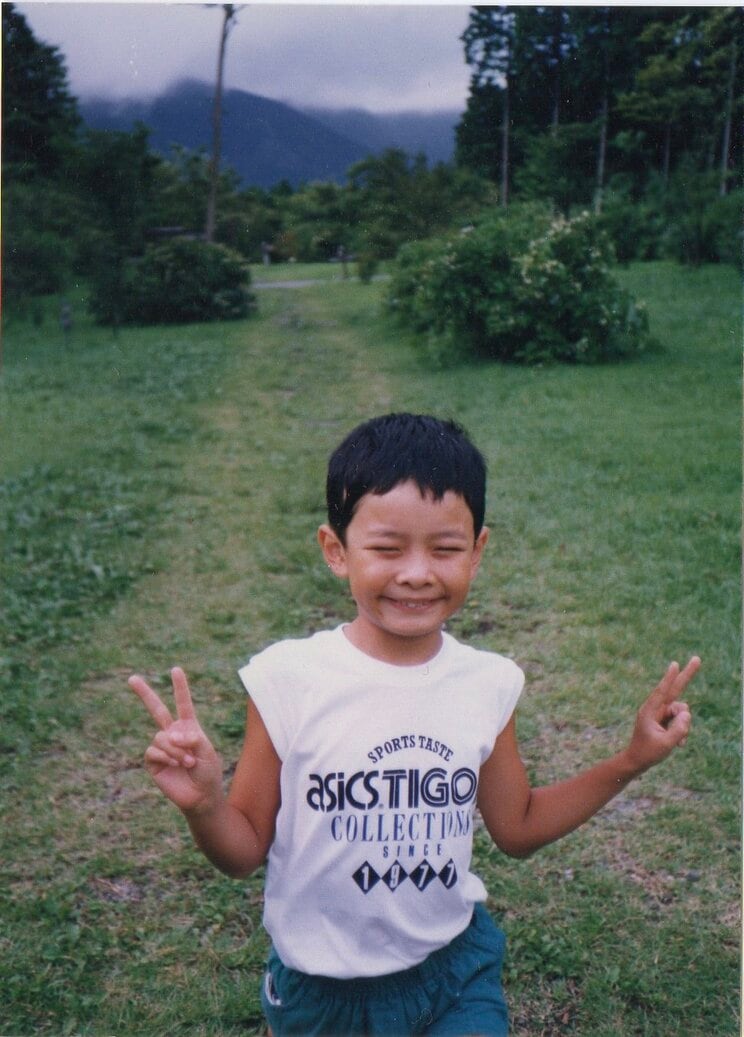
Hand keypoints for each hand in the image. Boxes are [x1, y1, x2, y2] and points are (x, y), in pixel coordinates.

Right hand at [128, 667, 223, 814]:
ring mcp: (162, 747)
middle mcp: (172, 734)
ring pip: (160, 737)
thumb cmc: (207, 772)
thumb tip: (170, 734)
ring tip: (188, 762)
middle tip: (131, 678)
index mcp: (188, 727)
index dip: (180, 687)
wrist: (200, 796)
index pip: (183, 703)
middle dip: (144, 693)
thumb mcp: (206, 750)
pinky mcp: (153, 761)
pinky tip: (177, 765)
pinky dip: (167, 757)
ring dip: (176, 749)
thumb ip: (191, 738)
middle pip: (156, 709)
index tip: (176, 669)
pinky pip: (154, 751)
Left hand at [625, 656, 699, 773]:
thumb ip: (678, 729)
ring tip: (677, 741)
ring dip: (684, 725)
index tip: (674, 664)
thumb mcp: (666, 744)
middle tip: (697, 658)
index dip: (670, 678)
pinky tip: (678, 745)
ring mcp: (661, 713)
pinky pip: (680, 721)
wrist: (637, 760)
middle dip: (686, 675)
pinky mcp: (665, 719)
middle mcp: (655, 708)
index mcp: (650, 712)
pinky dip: (682, 731)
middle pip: (674, 689)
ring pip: (681, 711)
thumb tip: (687, 712)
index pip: (662, 692)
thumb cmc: (648, 752)